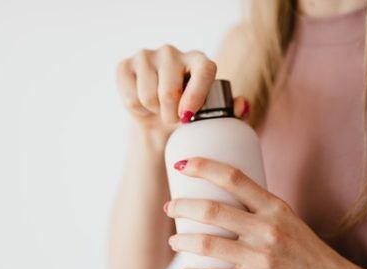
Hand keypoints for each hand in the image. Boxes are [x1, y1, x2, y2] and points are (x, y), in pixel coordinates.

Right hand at [115, 45, 247, 143]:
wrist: (158, 118)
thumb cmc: (191, 114)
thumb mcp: (214, 114)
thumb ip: (232, 111)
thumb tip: (242, 106)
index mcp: (200, 60)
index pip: (204, 71)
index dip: (196, 95)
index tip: (188, 116)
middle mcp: (173, 52)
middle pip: (170, 91)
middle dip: (171, 115)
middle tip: (175, 119)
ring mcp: (146, 55)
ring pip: (148, 96)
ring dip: (155, 112)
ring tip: (160, 110)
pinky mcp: (125, 65)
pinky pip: (130, 97)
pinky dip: (138, 109)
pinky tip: (143, 104)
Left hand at [164, 157, 366, 268]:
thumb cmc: (310, 255)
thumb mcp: (290, 222)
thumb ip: (261, 211)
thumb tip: (224, 205)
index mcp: (275, 207)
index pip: (234, 177)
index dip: (204, 167)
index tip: (182, 164)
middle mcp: (268, 228)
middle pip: (212, 210)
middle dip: (182, 207)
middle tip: (171, 208)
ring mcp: (262, 257)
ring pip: (207, 244)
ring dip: (182, 242)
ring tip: (174, 242)